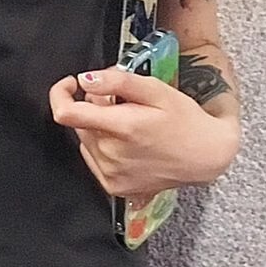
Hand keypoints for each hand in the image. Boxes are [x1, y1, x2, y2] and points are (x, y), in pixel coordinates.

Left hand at [49, 65, 239, 199]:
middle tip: (123, 103)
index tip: (72, 84)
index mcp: (121, 128)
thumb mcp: (157, 90)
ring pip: (86, 140)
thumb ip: (118, 82)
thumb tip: (86, 79)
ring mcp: (111, 174)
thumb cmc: (185, 120)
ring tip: (130, 125)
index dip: (61, 93)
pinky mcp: (113, 187)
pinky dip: (103, 147)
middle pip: (80, 123)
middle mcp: (111, 155)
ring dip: (99, 128)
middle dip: (94, 107)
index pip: (66, 114)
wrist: (204, 157)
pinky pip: (94, 159)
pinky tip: (128, 144)